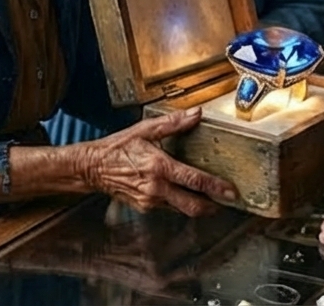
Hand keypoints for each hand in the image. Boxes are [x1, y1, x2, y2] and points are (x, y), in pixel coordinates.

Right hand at [84, 108, 237, 216]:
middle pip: (193, 206)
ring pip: (182, 209)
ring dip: (198, 206)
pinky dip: (180, 203)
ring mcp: (150, 201)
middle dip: (213, 206)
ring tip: (210, 198)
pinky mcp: (145, 208)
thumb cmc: (118, 148)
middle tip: (227, 201)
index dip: (216, 188)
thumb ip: (174, 123)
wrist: (92, 168)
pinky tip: (185, 195)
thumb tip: (196, 114)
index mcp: (159, 167)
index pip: (195, 181)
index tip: (231, 192)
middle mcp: (156, 188)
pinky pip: (169, 208)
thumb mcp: (145, 130)